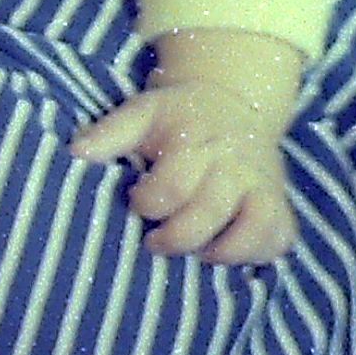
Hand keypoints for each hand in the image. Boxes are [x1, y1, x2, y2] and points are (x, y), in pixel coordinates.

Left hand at [72, 80, 298, 263]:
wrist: (235, 101)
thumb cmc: (179, 117)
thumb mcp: (144, 112)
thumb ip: (111, 133)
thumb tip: (76, 152)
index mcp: (198, 138)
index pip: (174, 183)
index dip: (149, 202)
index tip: (136, 201)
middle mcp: (235, 161)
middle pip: (210, 211)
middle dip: (176, 237)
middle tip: (154, 241)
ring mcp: (261, 183)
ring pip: (255, 225)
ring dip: (222, 249)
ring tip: (197, 251)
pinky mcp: (278, 202)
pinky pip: (279, 237)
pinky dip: (256, 253)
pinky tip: (225, 252)